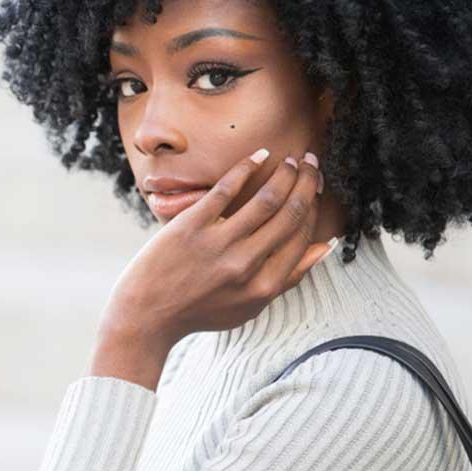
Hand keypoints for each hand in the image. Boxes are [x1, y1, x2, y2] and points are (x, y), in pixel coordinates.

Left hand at [93, 148, 333, 359]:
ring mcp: (219, 244)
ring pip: (266, 199)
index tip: (316, 187)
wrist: (148, 315)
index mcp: (264, 286)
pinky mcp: (192, 226)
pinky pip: (226, 190)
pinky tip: (261, 155)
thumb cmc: (201, 310)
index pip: (300, 237)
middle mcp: (246, 265)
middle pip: (289, 214)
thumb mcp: (250, 305)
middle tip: (312, 163)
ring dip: (285, 173)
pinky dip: (247, 168)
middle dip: (307, 183)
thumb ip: (288, 278)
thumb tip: (324, 247)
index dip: (313, 207)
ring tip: (292, 158)